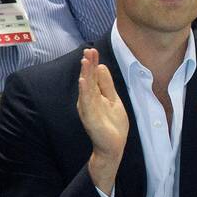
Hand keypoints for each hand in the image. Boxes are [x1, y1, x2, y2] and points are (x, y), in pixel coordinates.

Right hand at [77, 49, 127, 192]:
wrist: (113, 146)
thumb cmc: (112, 124)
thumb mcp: (112, 99)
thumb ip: (106, 84)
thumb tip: (101, 66)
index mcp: (94, 95)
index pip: (92, 76)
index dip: (92, 63)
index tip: (92, 50)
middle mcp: (88, 100)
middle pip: (88, 79)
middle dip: (88, 65)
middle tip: (88, 50)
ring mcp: (88, 109)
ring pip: (86, 89)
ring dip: (85, 74)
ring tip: (85, 62)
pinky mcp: (90, 118)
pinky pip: (86, 102)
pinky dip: (85, 91)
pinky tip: (84, 81)